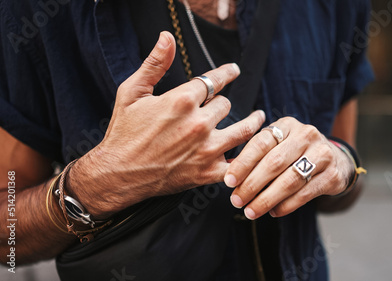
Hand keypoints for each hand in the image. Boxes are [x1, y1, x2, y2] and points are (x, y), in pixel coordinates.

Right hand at [69, 32, 264, 218]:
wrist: (118, 174)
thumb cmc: (123, 132)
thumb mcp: (132, 92)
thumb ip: (154, 64)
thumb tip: (167, 37)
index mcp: (182, 100)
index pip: (215, 80)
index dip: (227, 73)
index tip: (234, 70)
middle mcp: (199, 123)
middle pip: (226, 105)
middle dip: (222, 104)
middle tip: (220, 106)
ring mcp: (206, 149)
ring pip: (244, 130)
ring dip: (253, 122)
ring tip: (259, 117)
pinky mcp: (208, 172)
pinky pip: (237, 163)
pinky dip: (245, 159)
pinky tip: (251, 152)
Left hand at [224, 117, 352, 219]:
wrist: (337, 161)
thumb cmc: (296, 153)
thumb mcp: (279, 145)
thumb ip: (257, 155)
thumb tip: (228, 174)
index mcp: (288, 125)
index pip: (261, 142)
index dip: (243, 163)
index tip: (229, 181)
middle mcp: (306, 135)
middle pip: (274, 162)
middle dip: (252, 184)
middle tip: (236, 201)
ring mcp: (322, 154)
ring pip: (289, 180)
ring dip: (266, 199)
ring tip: (251, 211)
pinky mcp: (332, 175)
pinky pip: (304, 193)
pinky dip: (286, 205)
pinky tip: (273, 211)